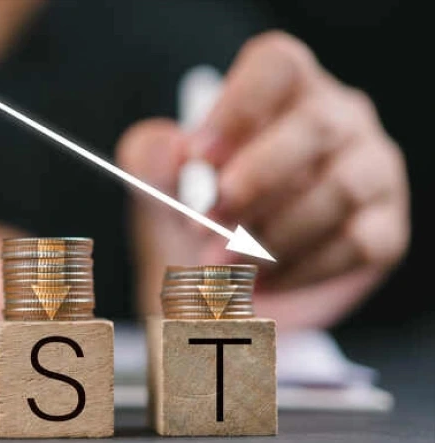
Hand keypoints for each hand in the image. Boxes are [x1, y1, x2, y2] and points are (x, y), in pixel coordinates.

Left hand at [116, 31, 408, 330]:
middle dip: (254, 181)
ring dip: (272, 235)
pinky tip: (260, 282)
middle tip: (205, 224)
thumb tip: (175, 150)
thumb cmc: (196, 211)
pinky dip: (299, 269)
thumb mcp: (160, 183)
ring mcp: (370, 171)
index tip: (197, 159)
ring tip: (223, 264)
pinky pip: (355, 244)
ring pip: (339, 190)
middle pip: (314, 127)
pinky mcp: (385, 228)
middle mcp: (337, 117)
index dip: (237, 111)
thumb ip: (150, 157)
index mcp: (282, 88)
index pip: (276, 67)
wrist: (222, 280)